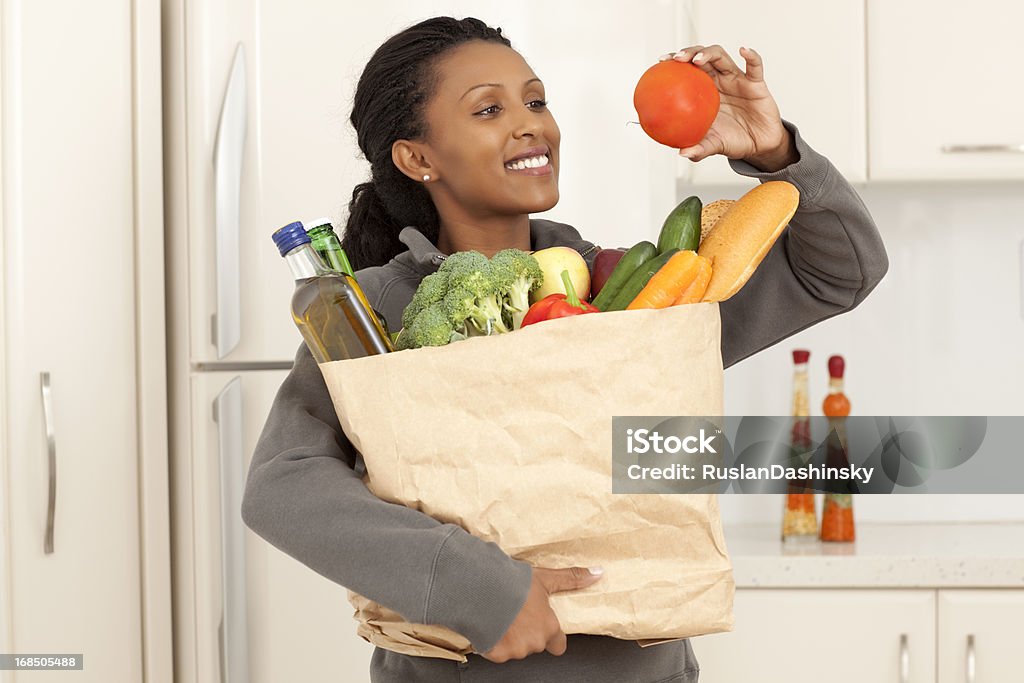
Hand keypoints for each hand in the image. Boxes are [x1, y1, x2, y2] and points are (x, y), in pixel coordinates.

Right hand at [479, 565, 603, 662]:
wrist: (484, 589)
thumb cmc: (513, 584)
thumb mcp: (545, 578)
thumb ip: (571, 579)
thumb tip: (596, 574)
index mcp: (549, 627)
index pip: (558, 644)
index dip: (551, 635)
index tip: (542, 624)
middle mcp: (534, 642)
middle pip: (535, 643)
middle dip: (527, 632)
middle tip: (517, 614)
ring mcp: (515, 650)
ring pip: (516, 648)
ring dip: (510, 636)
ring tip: (502, 616)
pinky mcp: (496, 653)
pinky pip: (497, 651)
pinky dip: (493, 640)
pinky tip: (491, 624)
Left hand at [658, 45, 796, 171]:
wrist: (759, 145)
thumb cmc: (734, 140)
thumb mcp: (714, 146)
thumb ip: (699, 149)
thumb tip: (683, 153)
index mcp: (705, 92)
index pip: (687, 70)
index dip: (674, 62)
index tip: (660, 61)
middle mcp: (719, 81)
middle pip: (702, 57)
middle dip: (688, 53)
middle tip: (677, 59)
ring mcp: (737, 80)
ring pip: (722, 57)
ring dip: (709, 54)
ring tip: (698, 60)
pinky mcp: (756, 84)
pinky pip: (755, 67)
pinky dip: (751, 56)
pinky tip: (744, 51)